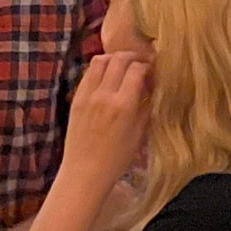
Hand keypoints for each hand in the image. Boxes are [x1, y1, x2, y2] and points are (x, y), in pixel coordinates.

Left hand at [58, 51, 152, 203]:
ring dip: (114, 59)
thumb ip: (146, 107)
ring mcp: (87, 95)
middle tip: (140, 65)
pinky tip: (107, 78)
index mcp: (123, 105)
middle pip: (119, 59)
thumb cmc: (117, 158)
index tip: (153, 71)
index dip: (148, 66)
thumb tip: (152, 88)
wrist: (84, 172)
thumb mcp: (139, 134)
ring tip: (122, 68)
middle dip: (133, 57)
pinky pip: (88, 73)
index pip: (137, 69)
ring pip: (100, 60)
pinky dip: (100, 69)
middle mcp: (104, 95)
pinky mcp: (77, 98)